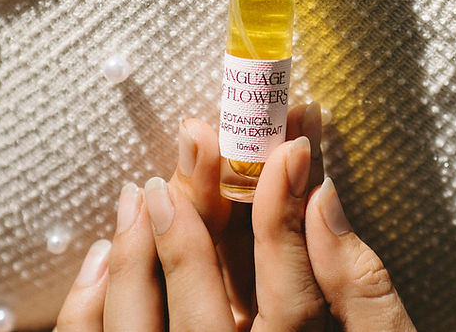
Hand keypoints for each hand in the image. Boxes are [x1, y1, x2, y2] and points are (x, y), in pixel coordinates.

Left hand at [55, 103, 414, 330]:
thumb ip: (365, 288)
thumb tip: (324, 199)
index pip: (289, 295)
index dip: (284, 215)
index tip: (288, 148)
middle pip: (204, 309)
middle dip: (194, 222)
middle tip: (194, 146)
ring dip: (133, 257)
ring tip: (140, 189)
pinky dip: (90, 306)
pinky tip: (103, 254)